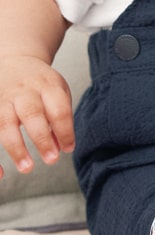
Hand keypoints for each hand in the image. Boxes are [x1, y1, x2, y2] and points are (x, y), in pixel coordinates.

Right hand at [0, 55, 73, 176]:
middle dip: (42, 139)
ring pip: (5, 124)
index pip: (58, 109)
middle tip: (52, 160)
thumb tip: (62, 148)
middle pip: (32, 114)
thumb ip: (60, 118)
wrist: (14, 61)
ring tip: (27, 168)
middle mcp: (24, 92)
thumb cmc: (41, 83)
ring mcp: (4, 99)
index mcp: (47, 85)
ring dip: (16, 148)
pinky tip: (0, 173)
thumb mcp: (57, 92)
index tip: (68, 149)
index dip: (65, 131)